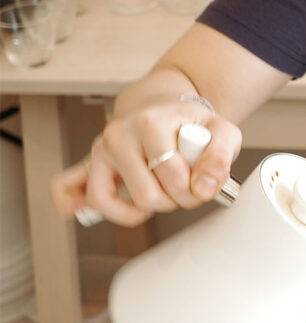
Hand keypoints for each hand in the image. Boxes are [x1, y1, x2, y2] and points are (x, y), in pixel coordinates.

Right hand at [50, 100, 241, 226]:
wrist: (167, 110)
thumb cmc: (194, 126)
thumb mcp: (222, 133)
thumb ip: (220, 158)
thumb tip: (204, 189)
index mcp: (149, 123)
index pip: (173, 178)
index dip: (194, 192)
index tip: (202, 185)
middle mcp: (117, 135)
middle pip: (145, 196)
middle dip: (172, 202)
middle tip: (183, 190)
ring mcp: (100, 150)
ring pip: (106, 201)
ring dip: (139, 210)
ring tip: (158, 196)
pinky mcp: (89, 164)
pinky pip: (66, 189)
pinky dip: (79, 205)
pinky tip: (100, 212)